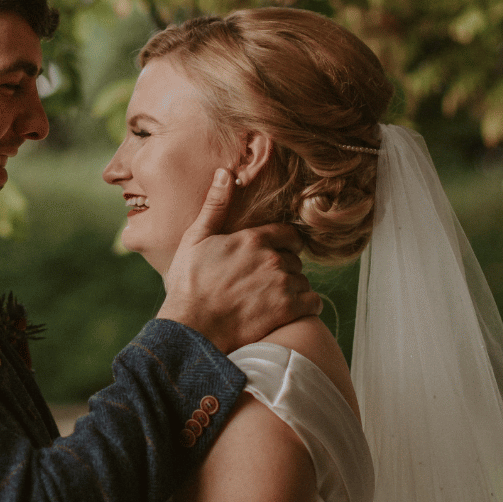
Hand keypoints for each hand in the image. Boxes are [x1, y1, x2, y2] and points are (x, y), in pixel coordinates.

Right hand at [158, 169, 322, 352]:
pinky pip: (313, 302)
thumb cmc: (189, 284)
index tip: (274, 254)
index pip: (288, 234)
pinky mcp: (289, 310)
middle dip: (284, 268)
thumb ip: (215, 206)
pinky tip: (287, 312)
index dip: (283, 245)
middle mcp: (273, 258)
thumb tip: (225, 173)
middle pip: (295, 259)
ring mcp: (283, 284)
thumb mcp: (195, 239)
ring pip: (303, 281)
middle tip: (265, 282)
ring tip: (271, 299)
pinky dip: (305, 307)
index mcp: (253, 239)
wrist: (192, 328)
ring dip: (293, 289)